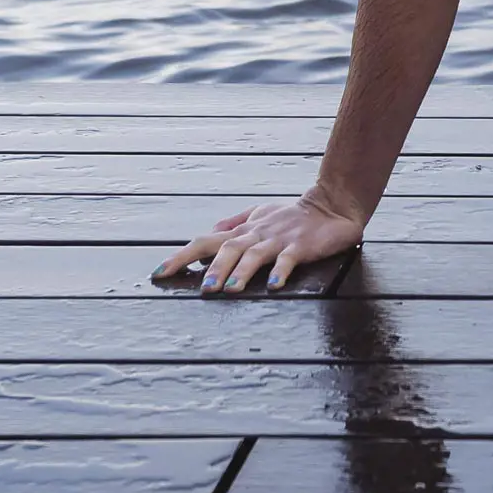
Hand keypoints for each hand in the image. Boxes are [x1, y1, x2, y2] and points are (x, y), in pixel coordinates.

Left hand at [158, 188, 366, 293]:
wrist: (333, 202)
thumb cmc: (294, 213)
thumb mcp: (259, 214)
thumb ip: (233, 223)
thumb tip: (207, 234)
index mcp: (245, 229)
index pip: (206, 241)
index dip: (182, 256)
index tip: (159, 273)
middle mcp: (257, 233)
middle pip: (228, 248)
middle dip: (212, 268)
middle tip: (202, 289)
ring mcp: (279, 239)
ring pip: (255, 253)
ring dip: (241, 270)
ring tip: (230, 289)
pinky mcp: (302, 245)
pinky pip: (288, 258)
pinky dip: (280, 270)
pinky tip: (273, 285)